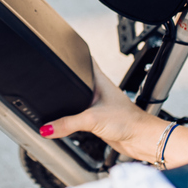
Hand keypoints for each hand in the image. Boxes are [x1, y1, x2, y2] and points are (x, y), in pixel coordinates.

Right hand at [40, 64, 168, 162]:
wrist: (140, 139)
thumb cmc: (127, 121)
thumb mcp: (91, 119)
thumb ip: (67, 123)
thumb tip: (47, 127)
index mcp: (99, 80)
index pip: (84, 59)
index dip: (71, 53)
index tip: (59, 49)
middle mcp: (98, 90)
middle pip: (78, 79)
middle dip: (65, 79)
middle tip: (51, 77)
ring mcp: (98, 105)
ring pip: (78, 99)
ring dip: (68, 101)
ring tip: (55, 100)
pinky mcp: (97, 119)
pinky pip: (80, 116)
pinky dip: (71, 118)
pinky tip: (65, 121)